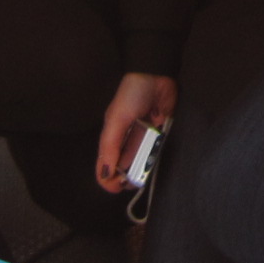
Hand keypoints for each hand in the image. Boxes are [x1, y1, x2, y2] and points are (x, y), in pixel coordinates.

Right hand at [97, 73, 177, 191]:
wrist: (156, 75)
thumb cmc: (132, 96)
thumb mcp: (117, 119)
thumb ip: (110, 146)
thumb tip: (105, 173)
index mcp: (111, 138)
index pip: (105, 165)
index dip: (109, 179)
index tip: (119, 187)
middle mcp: (125, 140)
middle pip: (123, 167)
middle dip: (127, 178)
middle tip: (136, 183)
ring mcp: (142, 136)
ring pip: (140, 160)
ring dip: (142, 169)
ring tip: (147, 175)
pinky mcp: (158, 131)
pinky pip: (155, 149)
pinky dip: (155, 156)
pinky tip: (156, 162)